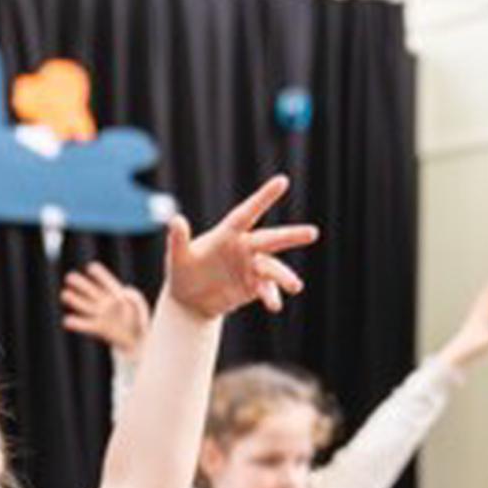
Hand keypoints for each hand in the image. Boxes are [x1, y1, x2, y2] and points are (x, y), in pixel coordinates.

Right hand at [61, 263, 150, 359]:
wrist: (138, 341)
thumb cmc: (140, 322)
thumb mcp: (141, 307)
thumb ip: (135, 298)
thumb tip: (123, 294)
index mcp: (117, 294)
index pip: (106, 282)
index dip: (99, 275)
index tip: (91, 267)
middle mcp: (106, 303)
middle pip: (91, 291)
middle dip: (80, 284)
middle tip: (69, 277)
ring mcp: (101, 315)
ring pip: (85, 306)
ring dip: (74, 300)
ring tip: (64, 294)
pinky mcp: (98, 328)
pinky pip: (85, 325)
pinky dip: (76, 323)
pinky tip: (66, 320)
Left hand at [163, 175, 317, 318]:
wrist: (190, 301)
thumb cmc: (182, 273)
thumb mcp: (177, 258)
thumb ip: (178, 240)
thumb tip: (175, 220)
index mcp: (227, 235)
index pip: (246, 214)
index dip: (263, 198)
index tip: (282, 181)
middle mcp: (244, 247)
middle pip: (270, 239)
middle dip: (290, 236)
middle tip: (313, 233)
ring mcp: (251, 267)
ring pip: (273, 268)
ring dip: (285, 276)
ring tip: (295, 286)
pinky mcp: (254, 286)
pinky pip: (267, 289)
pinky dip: (272, 296)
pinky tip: (274, 305)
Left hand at [437, 283, 487, 370]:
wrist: (453, 358)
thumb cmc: (469, 350)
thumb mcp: (486, 342)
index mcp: (479, 320)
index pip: (487, 304)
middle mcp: (474, 321)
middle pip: (483, 305)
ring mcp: (471, 328)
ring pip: (479, 312)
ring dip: (486, 305)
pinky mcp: (470, 335)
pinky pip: (478, 322)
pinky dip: (482, 317)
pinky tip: (484, 321)